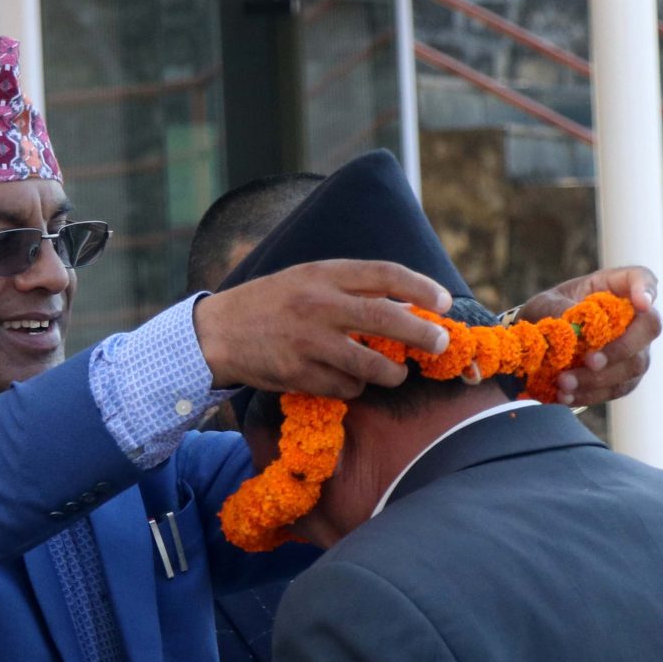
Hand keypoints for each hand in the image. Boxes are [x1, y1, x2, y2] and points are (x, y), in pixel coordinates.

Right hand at [194, 261, 453, 398]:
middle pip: (387, 319)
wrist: (218, 332)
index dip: (421, 287)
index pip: (384, 274)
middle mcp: (318, 305)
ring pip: (370, 364)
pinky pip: (344, 387)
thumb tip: (407, 301)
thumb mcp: (306, 279)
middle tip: (438, 344)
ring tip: (395, 373)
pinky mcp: (298, 374)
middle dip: (421, 335)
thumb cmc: (271, 302)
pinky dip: (354, 387)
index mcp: (323, 274)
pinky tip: (349, 380)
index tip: (444, 302)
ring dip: (392, 373)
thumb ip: (350, 286)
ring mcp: (307, 342)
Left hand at [512, 267, 660, 404]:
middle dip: (621, 348)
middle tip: (590, 361)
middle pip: (649, 328)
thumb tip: (572, 328)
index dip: (646, 290)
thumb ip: (557, 310)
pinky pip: (617, 389)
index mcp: (616, 287)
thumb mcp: (545, 304)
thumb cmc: (548, 312)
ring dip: (599, 378)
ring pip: (635, 366)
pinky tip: (566, 396)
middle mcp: (635, 318)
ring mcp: (636, 349)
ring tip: (564, 383)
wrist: (539, 343)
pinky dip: (591, 395)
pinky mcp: (625, 377)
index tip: (641, 303)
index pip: (643, 279)